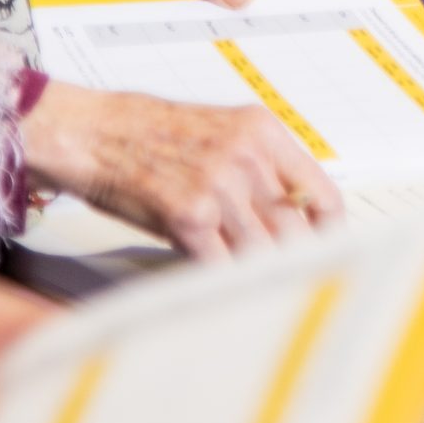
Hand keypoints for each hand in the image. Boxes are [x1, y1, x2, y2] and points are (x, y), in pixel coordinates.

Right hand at [19, 83, 343, 260]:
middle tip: (292, 283)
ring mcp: (219, 187)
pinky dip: (222, 282)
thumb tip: (299, 217)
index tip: (328, 255)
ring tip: (252, 290)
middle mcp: (247, 157)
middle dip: (292, 262)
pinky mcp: (188, 217)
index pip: (322, 196)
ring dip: (255, 276)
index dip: (328, 235)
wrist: (95, 134)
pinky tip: (218, 284)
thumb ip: (262, 168)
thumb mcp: (222, 133)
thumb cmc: (152, 136)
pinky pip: (222, 266)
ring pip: (261, 254)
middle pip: (296, 233)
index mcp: (263, 133)